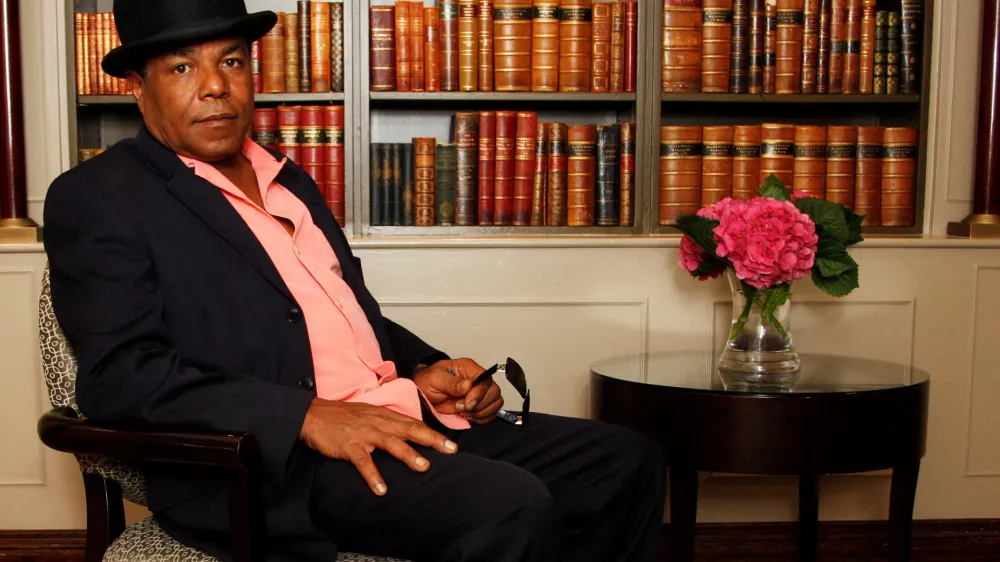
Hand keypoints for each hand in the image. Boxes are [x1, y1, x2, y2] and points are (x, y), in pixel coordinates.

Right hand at [299, 398, 457, 495]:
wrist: (314, 414)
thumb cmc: (344, 417)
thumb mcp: (370, 415)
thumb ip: (389, 423)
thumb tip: (410, 434)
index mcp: (385, 416)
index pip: (413, 424)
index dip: (433, 433)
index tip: (451, 444)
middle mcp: (378, 422)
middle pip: (409, 429)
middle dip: (431, 439)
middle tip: (450, 450)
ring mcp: (364, 434)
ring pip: (390, 443)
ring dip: (408, 454)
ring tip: (423, 467)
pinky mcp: (350, 446)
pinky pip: (363, 462)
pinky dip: (373, 475)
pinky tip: (381, 489)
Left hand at [413, 358, 503, 424]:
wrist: (424, 394)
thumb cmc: (428, 382)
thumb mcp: (435, 379)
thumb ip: (451, 382)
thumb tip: (468, 385)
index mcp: (469, 369)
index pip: (485, 379)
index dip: (479, 393)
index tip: (467, 404)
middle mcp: (478, 380)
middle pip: (494, 391)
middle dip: (480, 405)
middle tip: (463, 409)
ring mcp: (480, 393)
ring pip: (496, 402)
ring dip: (482, 412)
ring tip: (464, 413)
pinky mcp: (479, 406)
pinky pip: (491, 413)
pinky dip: (482, 418)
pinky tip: (468, 417)